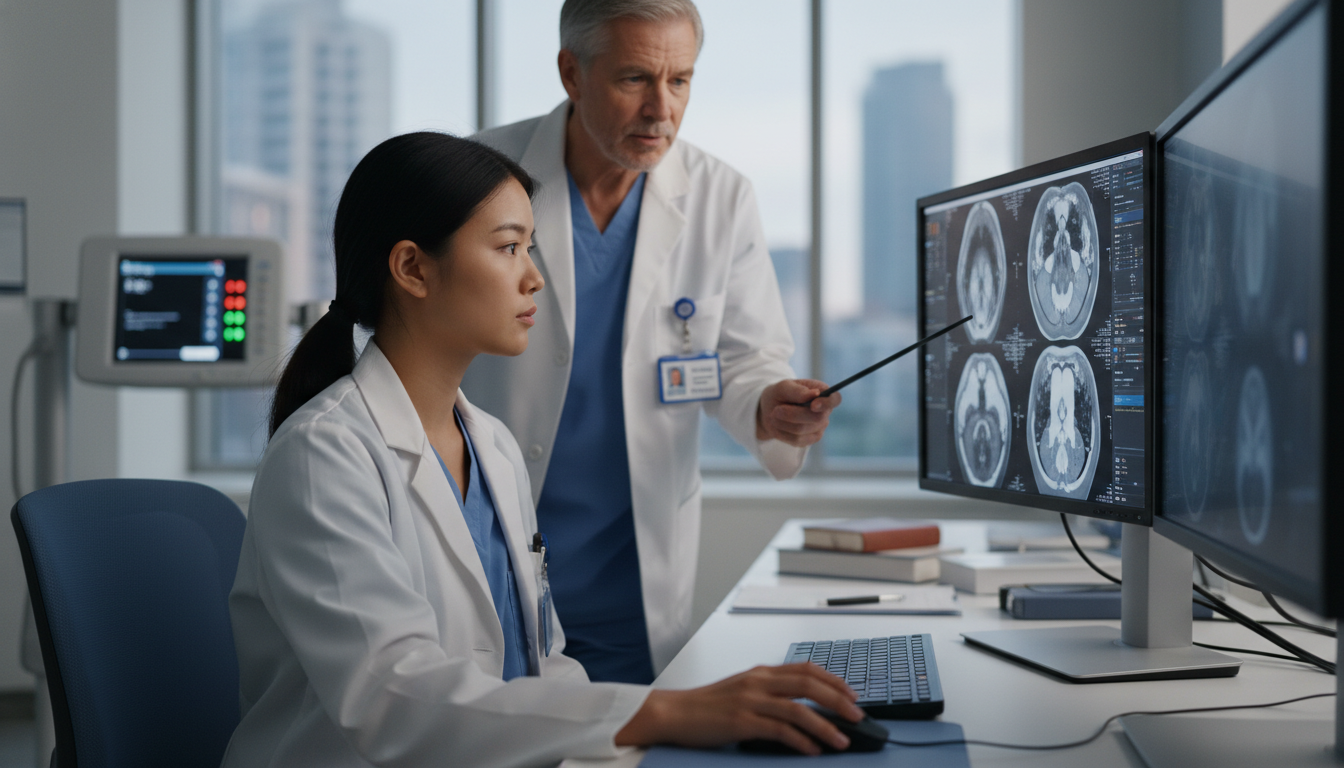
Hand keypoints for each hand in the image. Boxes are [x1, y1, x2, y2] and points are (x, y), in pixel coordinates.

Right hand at [614, 663, 862, 754]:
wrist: (674, 713)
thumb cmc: (706, 706)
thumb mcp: (741, 690)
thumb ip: (768, 692)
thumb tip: (799, 706)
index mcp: (760, 673)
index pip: (806, 669)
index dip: (833, 680)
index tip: (852, 694)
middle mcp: (758, 682)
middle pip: (809, 685)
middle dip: (839, 701)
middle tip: (858, 716)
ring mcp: (751, 701)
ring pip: (799, 710)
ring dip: (826, 726)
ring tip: (842, 740)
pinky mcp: (742, 722)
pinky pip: (780, 731)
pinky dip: (801, 741)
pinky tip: (812, 750)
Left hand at [755, 379, 841, 446]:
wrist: (770, 410)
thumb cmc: (780, 394)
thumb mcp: (783, 387)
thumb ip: (798, 390)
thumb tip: (815, 393)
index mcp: (823, 393)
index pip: (836, 399)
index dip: (827, 403)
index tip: (813, 405)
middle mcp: (825, 411)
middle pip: (817, 418)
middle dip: (792, 414)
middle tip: (776, 410)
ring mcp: (819, 427)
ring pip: (802, 429)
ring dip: (783, 422)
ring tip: (774, 415)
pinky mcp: (809, 439)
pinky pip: (796, 439)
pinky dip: (783, 432)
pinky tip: (778, 424)